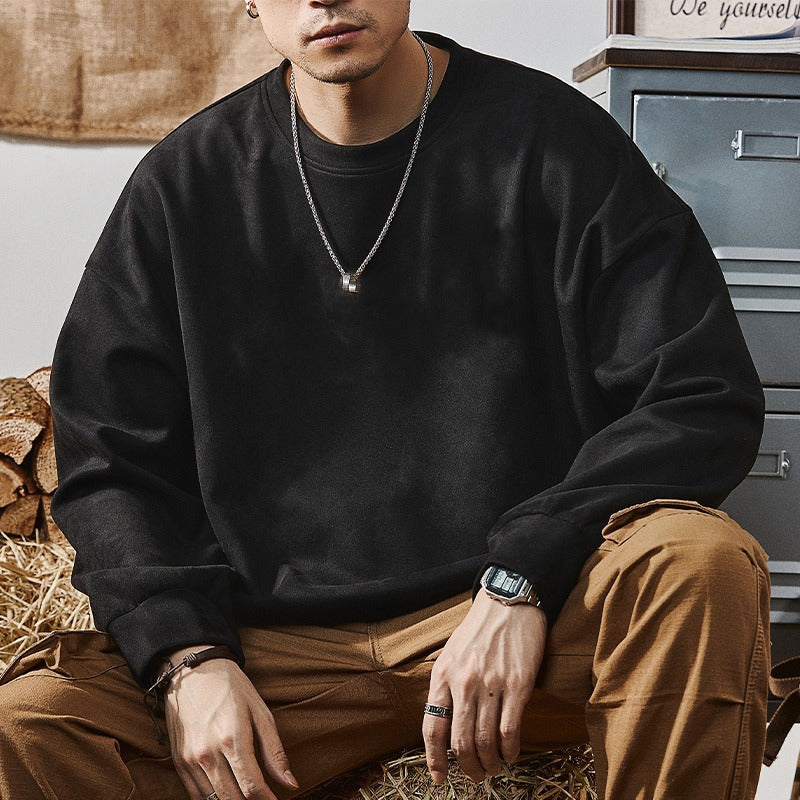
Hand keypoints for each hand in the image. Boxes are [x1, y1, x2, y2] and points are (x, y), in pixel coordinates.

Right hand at [160, 644, 299, 799]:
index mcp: (233, 738)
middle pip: (232, 799)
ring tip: (246, 794)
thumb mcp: (260, 711)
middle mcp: (208, 753)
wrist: (193, 671)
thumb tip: (290, 783)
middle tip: (263, 797)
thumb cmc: (231, 687)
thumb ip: (274, 751)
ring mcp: (190, 759)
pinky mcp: (178, 761)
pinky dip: (211, 799)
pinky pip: (194, 795)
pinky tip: (226, 793)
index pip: (252, 786)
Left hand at [423, 590, 546, 783]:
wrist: (509, 604)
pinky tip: (511, 754)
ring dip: (489, 763)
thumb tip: (444, 724)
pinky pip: (510, 730)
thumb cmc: (479, 630)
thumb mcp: (451, 654)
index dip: (434, 759)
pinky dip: (510, 750)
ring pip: (485, 741)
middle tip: (476, 776)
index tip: (439, 778)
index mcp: (443, 675)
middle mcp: (463, 682)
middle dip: (467, 767)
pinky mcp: (518, 685)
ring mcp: (491, 685)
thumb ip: (446, 686)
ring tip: (494, 767)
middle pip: (460, 742)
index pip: (432, 727)